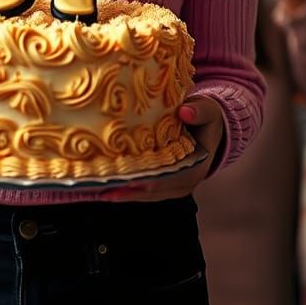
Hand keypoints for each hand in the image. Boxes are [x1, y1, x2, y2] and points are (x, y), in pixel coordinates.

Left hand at [100, 97, 224, 201]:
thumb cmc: (206, 116)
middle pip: (153, 192)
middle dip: (128, 192)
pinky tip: (104, 185)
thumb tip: (185, 111)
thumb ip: (199, 110)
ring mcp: (172, 185)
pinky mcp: (161, 182)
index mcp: (196, 167)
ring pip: (145, 194)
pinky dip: (125, 188)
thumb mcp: (206, 110)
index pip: (170, 179)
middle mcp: (184, 182)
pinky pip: (142, 189)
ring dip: (122, 192)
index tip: (129, 180)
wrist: (208, 125)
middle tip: (103, 189)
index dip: (149, 181)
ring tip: (97, 190)